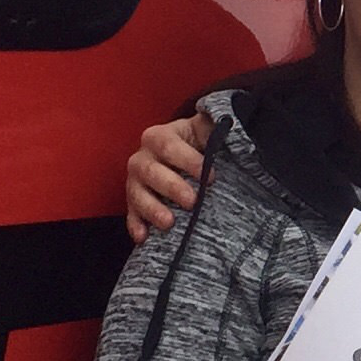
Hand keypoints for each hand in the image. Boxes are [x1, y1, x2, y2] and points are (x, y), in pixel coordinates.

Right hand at [124, 115, 210, 243]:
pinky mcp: (133, 203)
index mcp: (158, 137)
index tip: (210, 176)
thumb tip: (229, 123)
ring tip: (169, 223)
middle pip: (151, 171)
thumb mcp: (206, 131)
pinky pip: (131, 215)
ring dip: (152, 209)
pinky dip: (136, 226)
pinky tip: (144, 238)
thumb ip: (215, 126)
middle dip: (172, 187)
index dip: (188, 160)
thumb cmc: (199, 144)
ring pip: (137, 194)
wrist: (185, 158)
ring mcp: (135, 182)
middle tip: (192, 201)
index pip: (168, 145)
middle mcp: (142, 158)